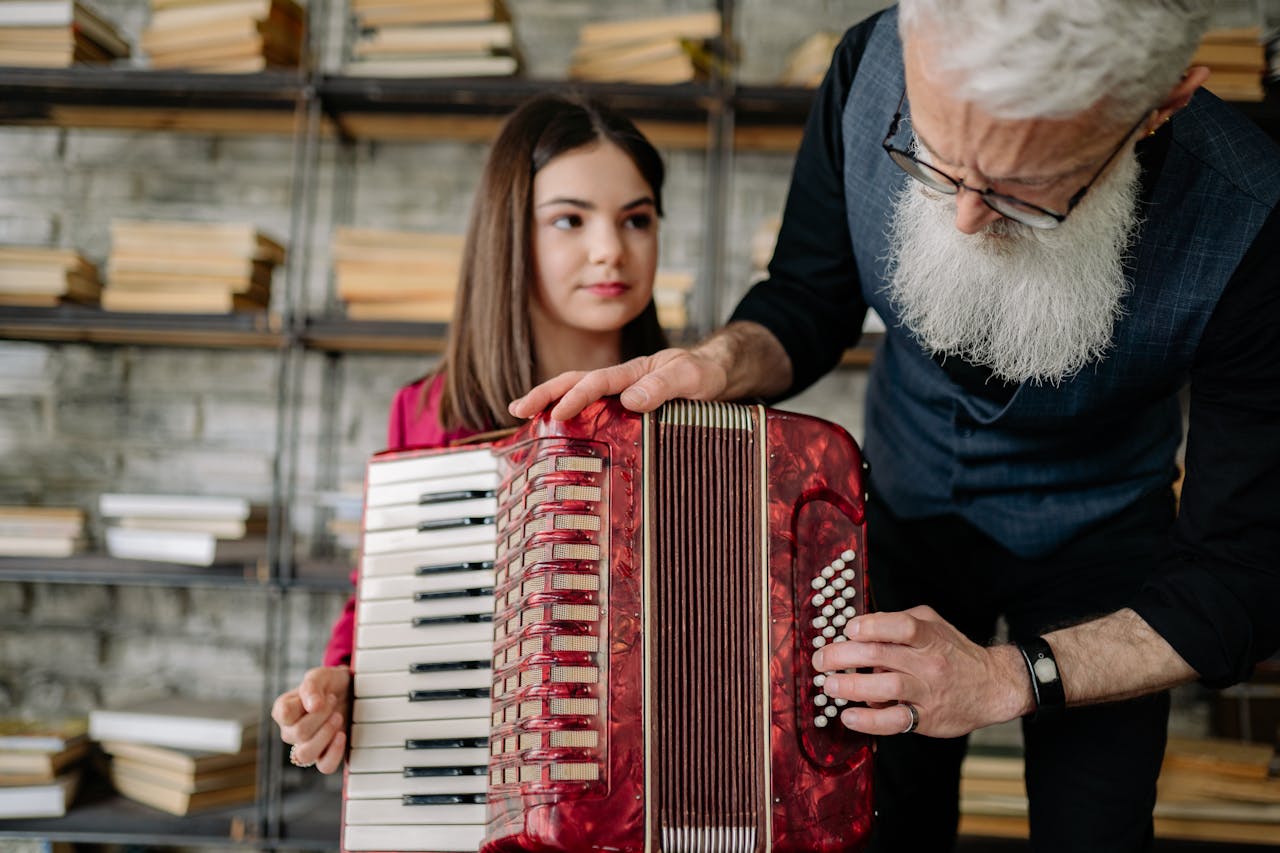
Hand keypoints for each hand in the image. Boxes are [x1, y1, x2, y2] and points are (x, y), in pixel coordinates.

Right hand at [271, 665, 350, 773]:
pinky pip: (324, 766)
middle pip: (299, 733)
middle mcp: (290, 732)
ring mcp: (305, 746)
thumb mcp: (319, 676)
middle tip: (333, 700)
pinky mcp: (324, 756)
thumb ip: (312, 687)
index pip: (285, 715)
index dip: (307, 704)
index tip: (324, 695)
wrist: (349, 691)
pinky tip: (342, 735)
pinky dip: (335, 752)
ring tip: (338, 716)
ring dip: (326, 734)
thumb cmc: (329, 684)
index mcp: (283, 711)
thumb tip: (312, 706)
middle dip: (322, 715)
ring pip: (306, 754)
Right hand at [509, 347, 728, 421]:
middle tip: (518, 409)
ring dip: (550, 404)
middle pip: (574, 382)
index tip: (558, 412)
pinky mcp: (624, 410)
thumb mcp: (691, 377)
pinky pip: (591, 411)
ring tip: (523, 418)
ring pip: (578, 395)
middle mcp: (621, 382)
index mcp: (633, 372)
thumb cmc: (703, 373)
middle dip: (544, 394)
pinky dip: (569, 418)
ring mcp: (620, 396)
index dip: (576, 396)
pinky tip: (556, 433)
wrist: (716, 375)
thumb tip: (631, 399)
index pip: (597, 381)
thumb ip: (664, 385)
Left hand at [810, 606, 1030, 737]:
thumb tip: (860, 624)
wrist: (993, 686)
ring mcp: (928, 692)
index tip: (847, 628)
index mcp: (930, 636)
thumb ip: (898, 621)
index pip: (902, 627)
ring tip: (828, 686)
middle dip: (844, 656)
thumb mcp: (933, 624)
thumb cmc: (953, 651)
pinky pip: (895, 721)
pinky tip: (849, 716)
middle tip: (821, 659)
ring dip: (851, 687)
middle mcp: (929, 663)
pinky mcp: (926, 719)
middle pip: (883, 655)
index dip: (872, 626)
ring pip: (886, 688)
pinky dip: (869, 720)